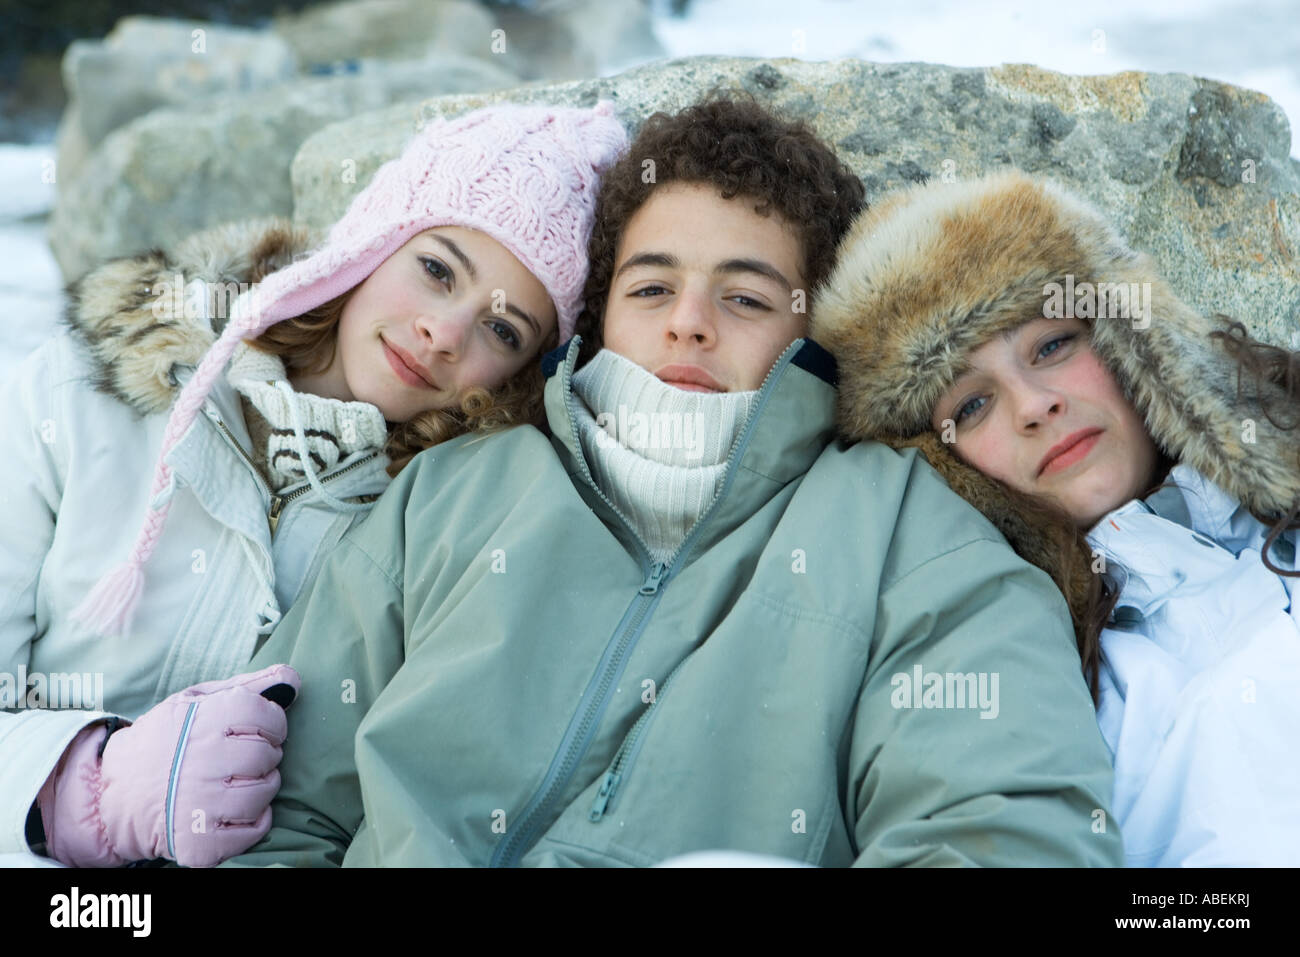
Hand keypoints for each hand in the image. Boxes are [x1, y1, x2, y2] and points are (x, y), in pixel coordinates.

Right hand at [43, 664, 300, 866]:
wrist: (113, 795)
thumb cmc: (164, 742)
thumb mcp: (194, 701)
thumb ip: (247, 687)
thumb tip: (291, 680)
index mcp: (203, 720)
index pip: (268, 716)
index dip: (272, 723)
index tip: (259, 730)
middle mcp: (202, 761)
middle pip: (268, 754)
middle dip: (264, 755)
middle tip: (243, 759)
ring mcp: (201, 805)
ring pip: (265, 792)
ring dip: (261, 788)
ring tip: (237, 782)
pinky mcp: (201, 842)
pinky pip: (255, 830)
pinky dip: (254, 821)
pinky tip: (233, 810)